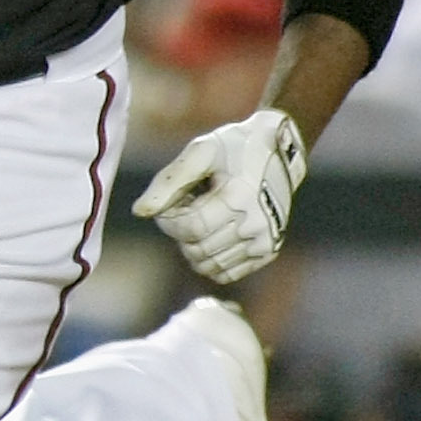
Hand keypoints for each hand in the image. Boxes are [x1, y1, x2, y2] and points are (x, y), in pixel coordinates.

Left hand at [133, 108, 306, 285]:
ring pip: (209, 266)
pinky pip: (226, 273)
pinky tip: (211, 235)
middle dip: (179, 232)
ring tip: (200, 218)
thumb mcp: (201, 152)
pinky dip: (210, 260)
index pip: (190, 229)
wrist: (282, 150)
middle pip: (198, 249)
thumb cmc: (235, 147)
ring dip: (193, 246)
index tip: (167, 206)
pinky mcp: (268, 251)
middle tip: (185, 209)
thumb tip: (139, 212)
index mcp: (239, 198)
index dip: (169, 222)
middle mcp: (256, 225)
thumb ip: (168, 181)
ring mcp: (265, 241)